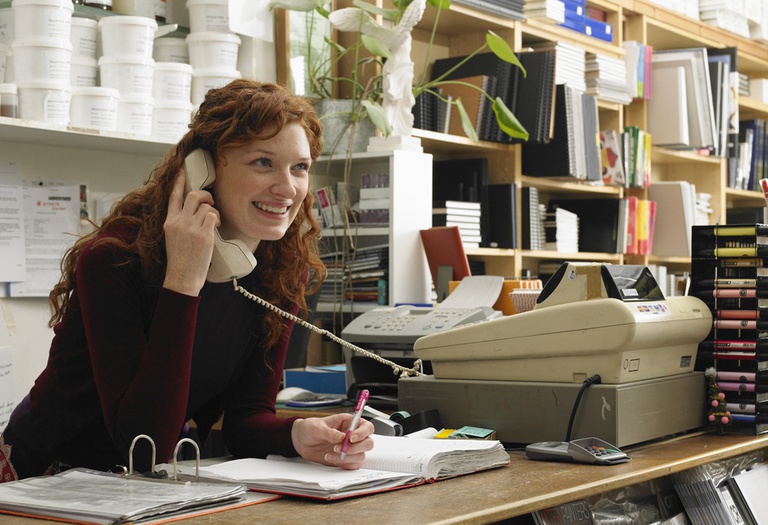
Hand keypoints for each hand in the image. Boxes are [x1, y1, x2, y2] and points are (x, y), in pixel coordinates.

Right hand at [162, 171, 218, 295]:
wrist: (182, 276)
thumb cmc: (180, 260)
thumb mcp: (173, 238)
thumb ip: (180, 223)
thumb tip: (195, 213)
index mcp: (169, 222)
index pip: (173, 197)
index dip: (179, 183)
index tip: (182, 172)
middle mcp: (179, 222)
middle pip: (193, 196)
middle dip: (205, 195)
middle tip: (211, 202)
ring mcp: (191, 227)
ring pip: (205, 206)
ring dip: (214, 210)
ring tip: (214, 221)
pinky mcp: (203, 234)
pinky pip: (213, 216)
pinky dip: (217, 218)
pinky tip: (216, 226)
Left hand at [291, 415, 374, 469]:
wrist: (301, 440)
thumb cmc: (310, 428)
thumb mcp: (317, 427)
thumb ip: (330, 432)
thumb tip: (341, 437)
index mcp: (349, 423)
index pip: (366, 427)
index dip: (363, 433)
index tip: (350, 438)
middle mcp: (353, 436)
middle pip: (368, 443)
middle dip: (356, 448)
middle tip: (340, 448)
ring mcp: (350, 449)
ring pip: (361, 455)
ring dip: (347, 457)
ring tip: (330, 454)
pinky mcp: (345, 459)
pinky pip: (353, 464)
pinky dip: (344, 464)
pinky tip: (331, 458)